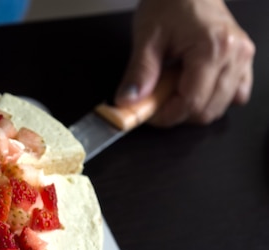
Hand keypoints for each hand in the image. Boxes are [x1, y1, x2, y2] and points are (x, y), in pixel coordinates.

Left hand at [115, 0, 254, 126]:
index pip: (191, 103)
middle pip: (208, 110)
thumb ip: (139, 73)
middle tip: (156, 99)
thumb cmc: (170, 2)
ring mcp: (242, 58)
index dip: (166, 115)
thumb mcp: (146, 37)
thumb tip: (129, 101)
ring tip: (173, 86)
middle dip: (178, 113)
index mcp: (212, 48)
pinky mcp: (243, 60)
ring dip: (193, 106)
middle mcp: (234, 55)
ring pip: (220, 107)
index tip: (146, 113)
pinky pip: (235, 94)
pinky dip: (213, 98)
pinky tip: (194, 86)